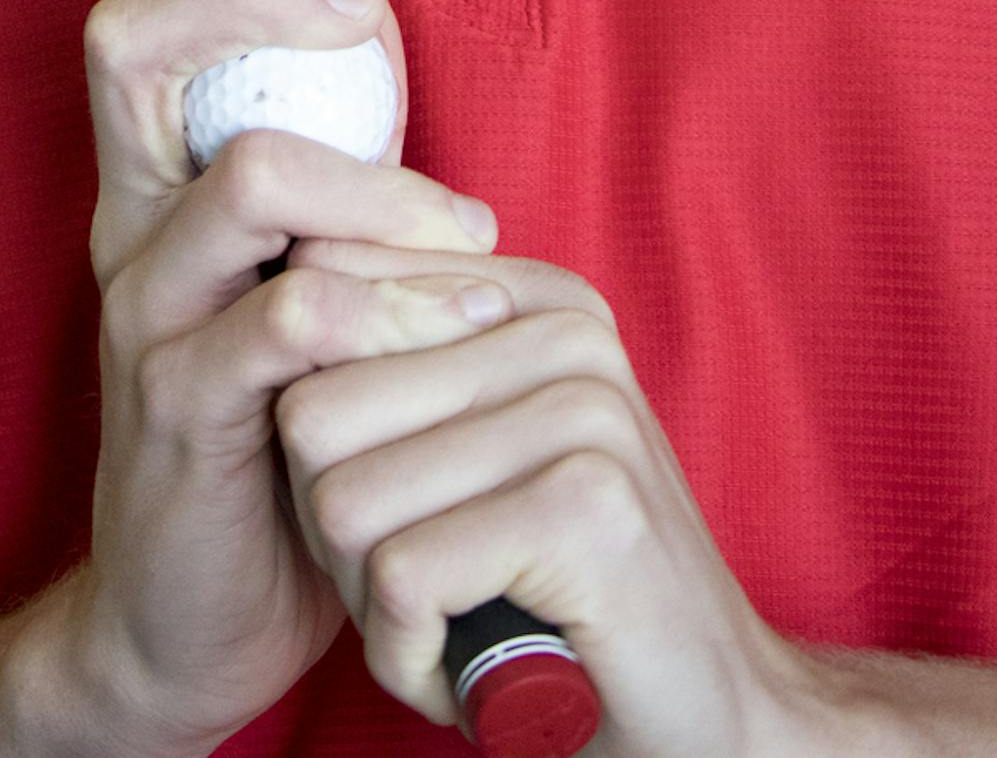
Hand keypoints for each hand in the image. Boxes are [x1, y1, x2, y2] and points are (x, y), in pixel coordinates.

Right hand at [35, 0, 508, 757]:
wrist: (188, 623)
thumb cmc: (265, 438)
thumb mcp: (287, 293)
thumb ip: (321, 193)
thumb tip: (379, 69)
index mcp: (152, 192)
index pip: (147, 26)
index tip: (354, 6)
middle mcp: (132, 231)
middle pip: (135, 50)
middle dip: (261, 3)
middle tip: (373, 35)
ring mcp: (148, 315)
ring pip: (250, 177)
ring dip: (381, 187)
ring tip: (468, 235)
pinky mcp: (184, 408)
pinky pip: (290, 319)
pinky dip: (391, 306)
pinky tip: (454, 325)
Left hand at [275, 236, 835, 754]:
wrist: (711, 717)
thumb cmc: (557, 596)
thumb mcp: (471, 459)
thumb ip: (395, 370)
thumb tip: (286, 282)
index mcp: (537, 298)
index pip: (330, 298)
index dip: (319, 436)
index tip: (395, 503)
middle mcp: (565, 334)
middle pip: (314, 410)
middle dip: (329, 530)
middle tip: (413, 587)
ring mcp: (582, 415)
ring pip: (347, 499)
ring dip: (367, 603)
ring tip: (448, 622)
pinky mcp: (586, 510)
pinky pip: (401, 578)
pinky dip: (407, 655)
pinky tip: (465, 670)